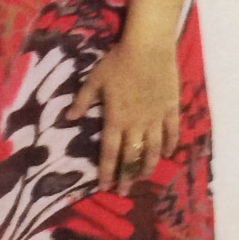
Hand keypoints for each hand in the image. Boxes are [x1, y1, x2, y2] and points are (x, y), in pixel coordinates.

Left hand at [68, 35, 179, 190]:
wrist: (148, 47)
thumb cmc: (118, 61)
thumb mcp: (94, 80)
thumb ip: (82, 101)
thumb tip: (68, 117)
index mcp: (115, 119)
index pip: (110, 153)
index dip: (107, 172)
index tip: (105, 187)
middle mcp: (136, 124)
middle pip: (131, 157)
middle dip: (126, 177)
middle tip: (124, 192)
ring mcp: (156, 119)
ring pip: (152, 150)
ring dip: (147, 166)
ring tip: (143, 178)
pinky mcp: (170, 109)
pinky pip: (171, 133)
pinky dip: (168, 146)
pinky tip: (166, 154)